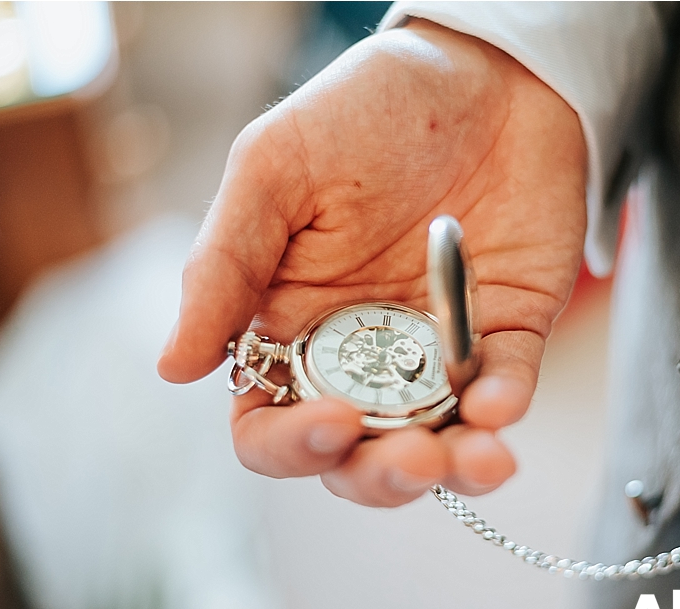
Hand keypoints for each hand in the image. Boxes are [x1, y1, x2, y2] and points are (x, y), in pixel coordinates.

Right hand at [158, 20, 587, 506]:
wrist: (482, 62)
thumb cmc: (361, 110)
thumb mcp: (273, 170)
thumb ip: (222, 266)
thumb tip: (173, 367)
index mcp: (283, 326)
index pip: (268, 423)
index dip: (289, 444)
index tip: (329, 420)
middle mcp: (355, 354)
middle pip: (352, 455)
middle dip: (379, 475)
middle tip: (412, 457)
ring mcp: (433, 349)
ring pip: (434, 444)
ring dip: (452, 470)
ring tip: (475, 461)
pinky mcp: (507, 328)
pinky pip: (505, 389)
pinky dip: (504, 410)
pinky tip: (500, 407)